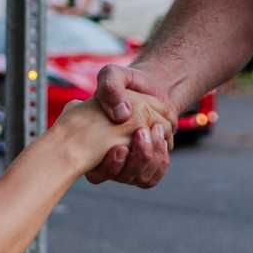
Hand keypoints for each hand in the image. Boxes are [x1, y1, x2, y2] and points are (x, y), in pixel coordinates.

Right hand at [54, 91, 172, 169]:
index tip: (120, 147)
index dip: (110, 164)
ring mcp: (127, 165)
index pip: (97, 173)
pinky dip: (160, 160)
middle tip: (142, 131)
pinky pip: (153, 177)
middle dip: (136, 158)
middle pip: (123, 176)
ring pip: (140, 177)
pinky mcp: (145, 166)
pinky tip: (162, 139)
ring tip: (154, 129)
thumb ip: (111, 87)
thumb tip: (121, 116)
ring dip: (150, 156)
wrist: (148, 89)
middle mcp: (107, 159)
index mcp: (89, 143)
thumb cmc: (126, 83)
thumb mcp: (113, 75)